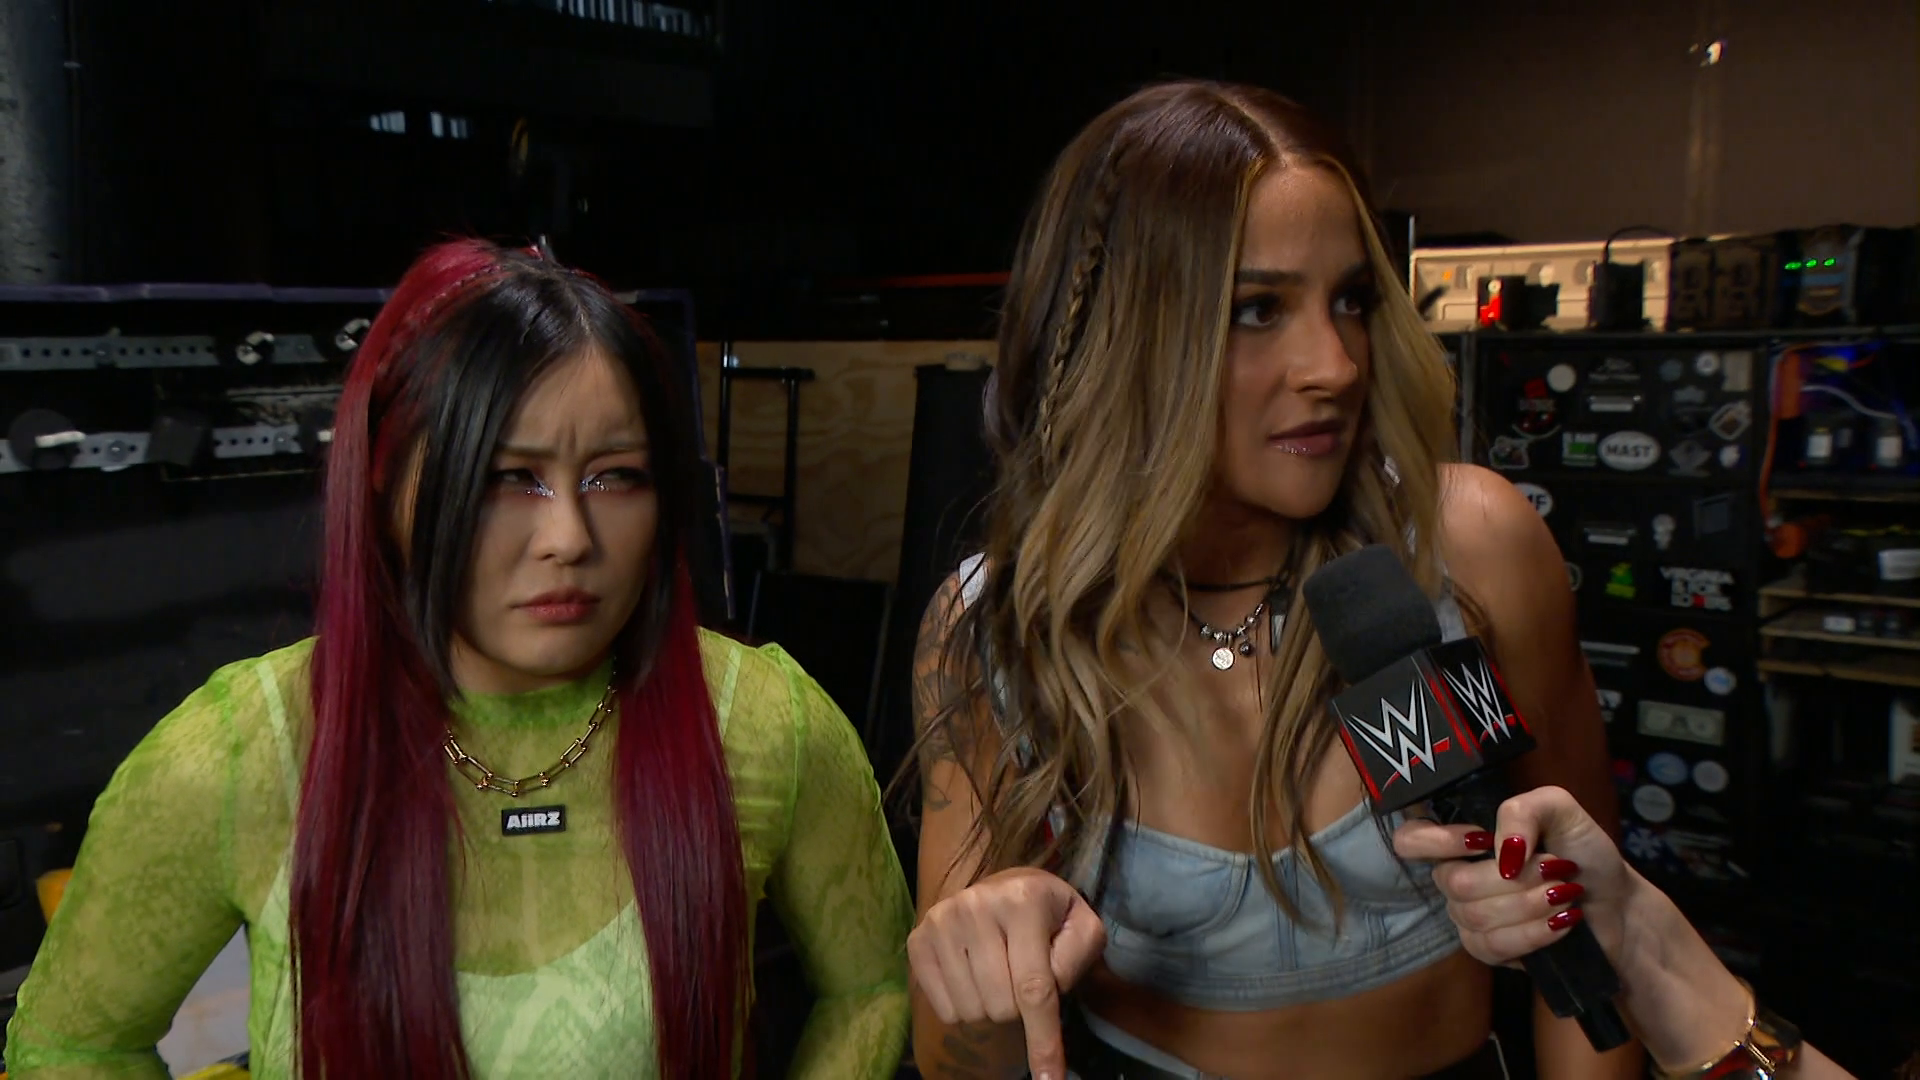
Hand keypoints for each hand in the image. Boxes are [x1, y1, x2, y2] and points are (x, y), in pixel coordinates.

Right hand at [908, 866, 1106, 1079]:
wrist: (1004, 888)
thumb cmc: (1050, 915)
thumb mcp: (1082, 928)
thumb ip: (1078, 959)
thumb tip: (1047, 999)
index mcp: (1023, 900)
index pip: (1034, 987)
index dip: (1043, 1040)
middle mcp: (975, 905)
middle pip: (1002, 1006)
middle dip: (1019, 1009)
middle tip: (1022, 978)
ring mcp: (940, 922)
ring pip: (972, 1011)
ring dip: (991, 1009)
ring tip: (998, 975)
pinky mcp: (918, 940)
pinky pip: (945, 1010)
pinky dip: (964, 1009)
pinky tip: (973, 978)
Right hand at [1393, 785, 1632, 966]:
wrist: (1617, 905)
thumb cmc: (1584, 852)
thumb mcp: (1560, 809)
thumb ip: (1523, 810)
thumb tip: (1500, 852)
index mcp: (1465, 840)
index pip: (1411, 839)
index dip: (1436, 841)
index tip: (1481, 840)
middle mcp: (1457, 877)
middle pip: (1453, 882)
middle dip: (1516, 878)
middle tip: (1557, 870)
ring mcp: (1468, 917)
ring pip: (1476, 916)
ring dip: (1532, 904)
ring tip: (1566, 896)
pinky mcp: (1487, 951)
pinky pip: (1492, 946)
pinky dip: (1534, 933)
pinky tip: (1560, 924)